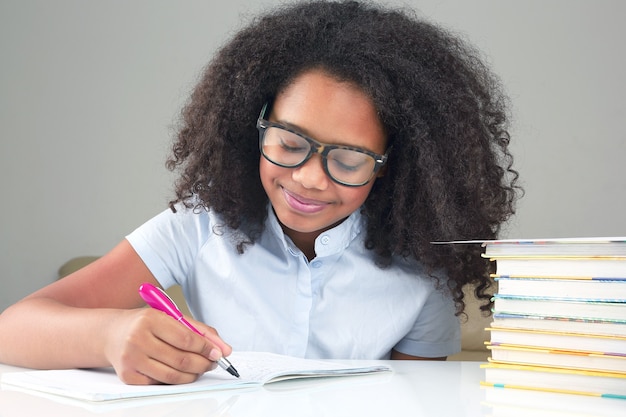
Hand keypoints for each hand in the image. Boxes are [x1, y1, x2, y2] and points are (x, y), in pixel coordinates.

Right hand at [103, 308, 230, 384]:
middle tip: (212, 363)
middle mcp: (138, 339)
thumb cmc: (146, 324)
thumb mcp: (171, 318)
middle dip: (203, 364)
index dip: (206, 348)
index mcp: (150, 319)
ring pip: (172, 376)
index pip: (186, 339)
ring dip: (192, 375)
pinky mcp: (128, 375)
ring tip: (200, 368)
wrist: (112, 333)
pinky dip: (174, 380)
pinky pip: (159, 383)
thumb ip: (199, 331)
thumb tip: (224, 348)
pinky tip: (179, 372)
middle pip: (181, 360)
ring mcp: (131, 359)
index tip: (218, 352)